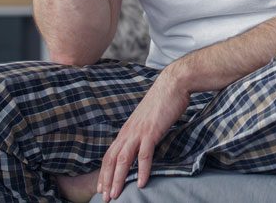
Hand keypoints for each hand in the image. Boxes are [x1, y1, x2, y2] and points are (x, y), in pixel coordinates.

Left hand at [98, 68, 189, 200]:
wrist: (173, 83)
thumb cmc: (163, 100)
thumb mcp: (147, 118)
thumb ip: (142, 130)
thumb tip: (142, 142)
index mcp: (127, 129)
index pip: (110, 154)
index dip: (104, 172)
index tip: (101, 187)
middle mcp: (129, 132)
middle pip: (112, 159)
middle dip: (107, 180)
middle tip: (105, 198)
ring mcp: (139, 132)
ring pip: (123, 160)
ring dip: (118, 179)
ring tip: (116, 195)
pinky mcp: (152, 131)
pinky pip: (144, 155)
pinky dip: (142, 170)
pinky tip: (141, 183)